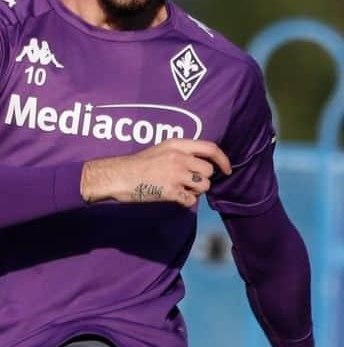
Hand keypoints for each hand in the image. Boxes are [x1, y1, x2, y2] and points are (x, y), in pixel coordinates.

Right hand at [80, 139, 231, 208]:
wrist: (118, 176)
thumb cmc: (137, 165)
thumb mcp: (161, 149)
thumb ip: (181, 152)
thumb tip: (199, 164)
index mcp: (178, 144)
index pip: (210, 148)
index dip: (223, 160)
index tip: (227, 169)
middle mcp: (179, 157)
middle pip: (208, 171)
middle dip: (203, 179)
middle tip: (189, 183)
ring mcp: (175, 174)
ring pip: (203, 186)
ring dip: (195, 191)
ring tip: (179, 189)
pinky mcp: (170, 191)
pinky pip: (190, 200)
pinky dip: (185, 201)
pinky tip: (173, 197)